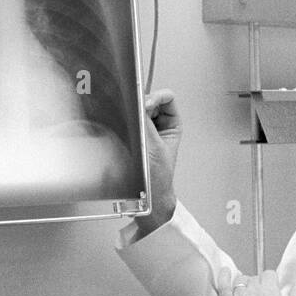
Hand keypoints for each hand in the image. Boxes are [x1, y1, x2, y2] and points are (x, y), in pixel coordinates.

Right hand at [137, 89, 182, 233]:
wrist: (147, 198)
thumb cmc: (158, 179)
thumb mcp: (154, 148)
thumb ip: (145, 124)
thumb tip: (138, 104)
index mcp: (173, 124)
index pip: (167, 97)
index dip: (156, 97)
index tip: (144, 105)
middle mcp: (159, 124)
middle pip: (149, 100)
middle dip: (140, 105)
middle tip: (133, 113)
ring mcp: (145, 130)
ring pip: (136, 110)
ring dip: (131, 114)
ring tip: (128, 124)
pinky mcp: (131, 137)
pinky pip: (127, 122)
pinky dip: (123, 122)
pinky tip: (122, 129)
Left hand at [216, 268, 295, 295]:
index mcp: (270, 290)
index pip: (269, 275)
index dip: (270, 282)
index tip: (271, 288)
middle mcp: (254, 292)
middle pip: (254, 278)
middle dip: (258, 285)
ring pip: (240, 281)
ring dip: (244, 285)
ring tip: (247, 294)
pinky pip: (223, 289)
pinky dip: (224, 279)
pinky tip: (225, 273)